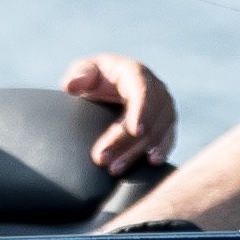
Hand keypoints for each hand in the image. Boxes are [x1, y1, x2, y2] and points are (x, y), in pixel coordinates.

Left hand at [60, 51, 177, 180]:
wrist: (111, 87)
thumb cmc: (97, 78)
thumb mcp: (84, 71)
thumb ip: (78, 75)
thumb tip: (71, 85)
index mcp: (135, 73)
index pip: (142, 90)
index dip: (142, 110)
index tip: (134, 130)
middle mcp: (156, 89)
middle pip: (149, 116)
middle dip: (127, 140)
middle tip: (102, 159)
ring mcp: (164, 107)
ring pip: (158, 131)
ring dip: (137, 151)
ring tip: (114, 168)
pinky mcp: (166, 124)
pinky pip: (168, 138)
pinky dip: (161, 150)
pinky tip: (151, 163)